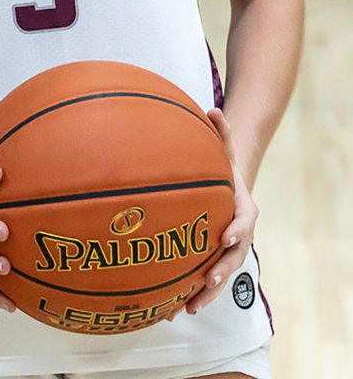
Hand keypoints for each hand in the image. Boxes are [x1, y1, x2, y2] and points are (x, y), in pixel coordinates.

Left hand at [184, 108, 257, 314]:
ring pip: (220, 275)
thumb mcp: (225, 148)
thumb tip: (213, 109)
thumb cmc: (223, 166)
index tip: (225, 237)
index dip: (237, 231)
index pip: (244, 222)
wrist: (229, 186)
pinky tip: (174, 309)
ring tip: (189, 307)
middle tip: (209, 281)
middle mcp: (238, 234)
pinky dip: (193, 294)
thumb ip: (220, 131)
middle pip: (234, 257)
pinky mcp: (212, 259)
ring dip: (207, 293)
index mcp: (244, 209)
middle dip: (223, 270)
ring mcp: (227, 250)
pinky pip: (205, 279)